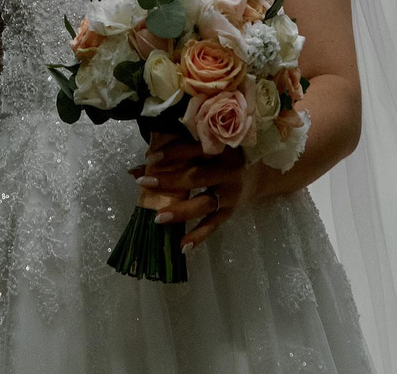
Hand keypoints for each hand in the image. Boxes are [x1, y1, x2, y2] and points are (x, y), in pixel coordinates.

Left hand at [133, 132, 256, 249]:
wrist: (262, 175)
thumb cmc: (226, 157)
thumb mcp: (209, 150)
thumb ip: (177, 154)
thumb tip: (134, 168)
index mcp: (222, 149)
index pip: (195, 149)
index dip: (173, 152)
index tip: (151, 157)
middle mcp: (228, 171)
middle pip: (197, 176)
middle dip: (169, 180)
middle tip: (144, 183)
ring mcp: (230, 194)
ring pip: (204, 203)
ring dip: (181, 211)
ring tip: (157, 218)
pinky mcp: (231, 212)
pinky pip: (213, 225)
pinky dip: (198, 236)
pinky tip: (181, 246)